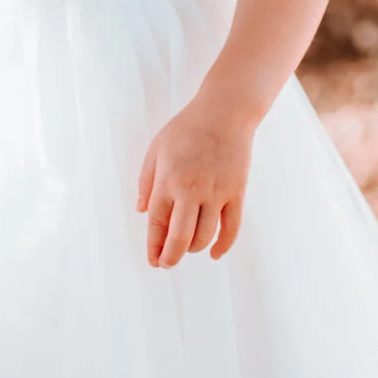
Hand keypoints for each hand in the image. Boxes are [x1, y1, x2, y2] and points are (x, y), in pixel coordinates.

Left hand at [135, 102, 258, 267]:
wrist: (224, 113)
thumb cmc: (187, 128)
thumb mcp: (156, 149)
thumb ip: (146, 181)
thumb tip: (141, 210)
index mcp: (168, 180)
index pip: (157, 223)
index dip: (154, 246)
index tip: (153, 259)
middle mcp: (191, 190)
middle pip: (180, 237)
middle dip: (171, 257)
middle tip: (167, 264)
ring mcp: (216, 193)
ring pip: (205, 235)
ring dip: (193, 248)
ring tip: (187, 249)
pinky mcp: (236, 192)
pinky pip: (232, 228)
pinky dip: (223, 245)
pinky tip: (214, 253)